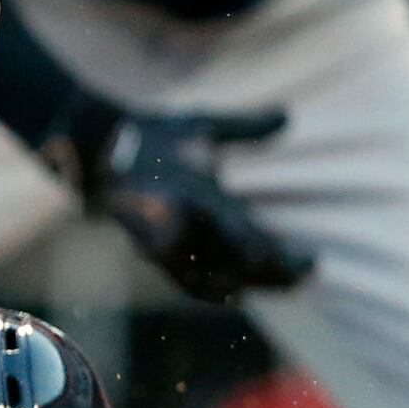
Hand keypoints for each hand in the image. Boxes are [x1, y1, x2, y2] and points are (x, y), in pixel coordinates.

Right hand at [62, 99, 315, 301]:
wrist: (96, 152)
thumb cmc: (153, 135)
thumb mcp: (199, 123)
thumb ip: (245, 126)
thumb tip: (287, 115)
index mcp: (198, 199)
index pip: (251, 243)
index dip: (284, 261)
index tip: (313, 261)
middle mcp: (182, 232)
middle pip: (239, 271)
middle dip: (275, 276)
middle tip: (305, 273)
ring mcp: (164, 249)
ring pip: (217, 283)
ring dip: (252, 285)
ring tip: (283, 282)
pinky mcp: (152, 256)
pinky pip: (189, 285)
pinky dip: (216, 291)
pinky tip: (237, 292)